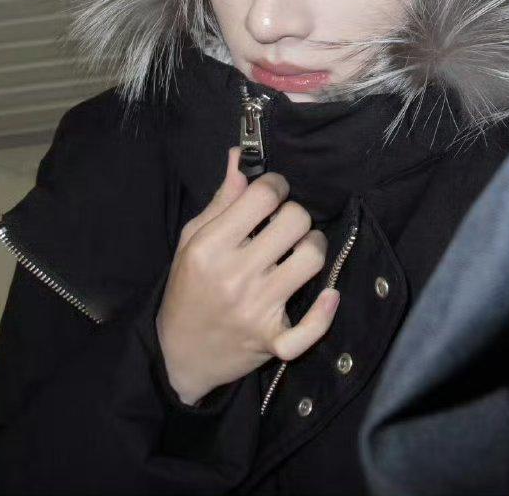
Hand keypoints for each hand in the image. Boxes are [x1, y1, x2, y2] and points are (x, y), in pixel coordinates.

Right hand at [156, 148, 340, 405]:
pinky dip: (325, 313)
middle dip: (295, 214)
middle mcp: (234, 276)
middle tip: (285, 223)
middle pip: (295, 221)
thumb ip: (221, 200)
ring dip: (313, 247)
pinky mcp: (272, 341)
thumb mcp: (193, 240)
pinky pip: (311, 328)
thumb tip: (241, 155)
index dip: (275, 185)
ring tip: (301, 248)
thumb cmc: (188, 289)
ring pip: (311, 260)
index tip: (273, 192)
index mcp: (210, 247)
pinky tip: (328, 296)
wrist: (179, 353)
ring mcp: (256, 309)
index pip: (263, 196)